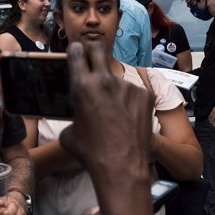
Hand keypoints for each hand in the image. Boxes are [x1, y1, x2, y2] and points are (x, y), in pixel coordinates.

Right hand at [58, 42, 152, 175]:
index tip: (78, 52)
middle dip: (94, 51)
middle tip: (94, 60)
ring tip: (115, 113)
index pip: (77, 52)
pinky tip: (129, 119)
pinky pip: (134, 93)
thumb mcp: (69, 133)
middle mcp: (105, 80)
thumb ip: (72, 114)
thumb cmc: (91, 152)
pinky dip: (130, 102)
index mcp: (82, 85)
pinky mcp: (145, 95)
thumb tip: (76, 113)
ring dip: (114, 89)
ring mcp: (128, 86)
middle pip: (99, 49)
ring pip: (118, 79)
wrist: (121, 165)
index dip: (76, 50)